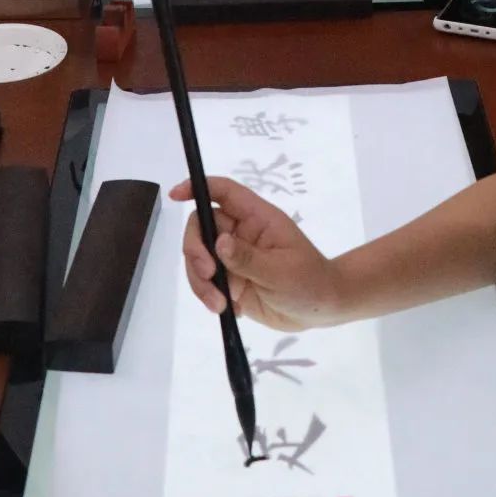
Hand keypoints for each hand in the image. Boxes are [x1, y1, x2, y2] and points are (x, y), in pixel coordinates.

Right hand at [172, 176, 343, 330]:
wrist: (320, 309)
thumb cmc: (309, 281)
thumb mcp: (281, 271)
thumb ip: (248, 258)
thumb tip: (219, 242)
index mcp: (257, 218)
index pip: (224, 192)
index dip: (198, 188)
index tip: (175, 195)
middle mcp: (240, 233)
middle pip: (200, 227)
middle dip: (195, 251)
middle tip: (208, 275)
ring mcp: (232, 257)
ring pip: (198, 258)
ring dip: (200, 282)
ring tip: (221, 305)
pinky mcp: (229, 280)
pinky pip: (204, 283)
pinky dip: (209, 296)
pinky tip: (231, 309)